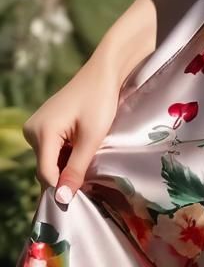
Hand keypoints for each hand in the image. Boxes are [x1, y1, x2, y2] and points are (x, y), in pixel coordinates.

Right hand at [22, 57, 123, 204]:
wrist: (104, 71)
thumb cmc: (100, 100)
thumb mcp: (92, 138)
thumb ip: (76, 169)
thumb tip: (61, 200)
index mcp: (41, 133)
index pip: (46, 175)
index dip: (63, 188)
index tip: (84, 196)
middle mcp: (32, 130)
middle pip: (46, 169)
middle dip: (65, 177)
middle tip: (89, 183)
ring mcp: (36, 127)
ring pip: (50, 161)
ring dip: (67, 166)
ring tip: (88, 165)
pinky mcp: (44, 125)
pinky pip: (52, 150)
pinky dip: (66, 155)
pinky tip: (82, 152)